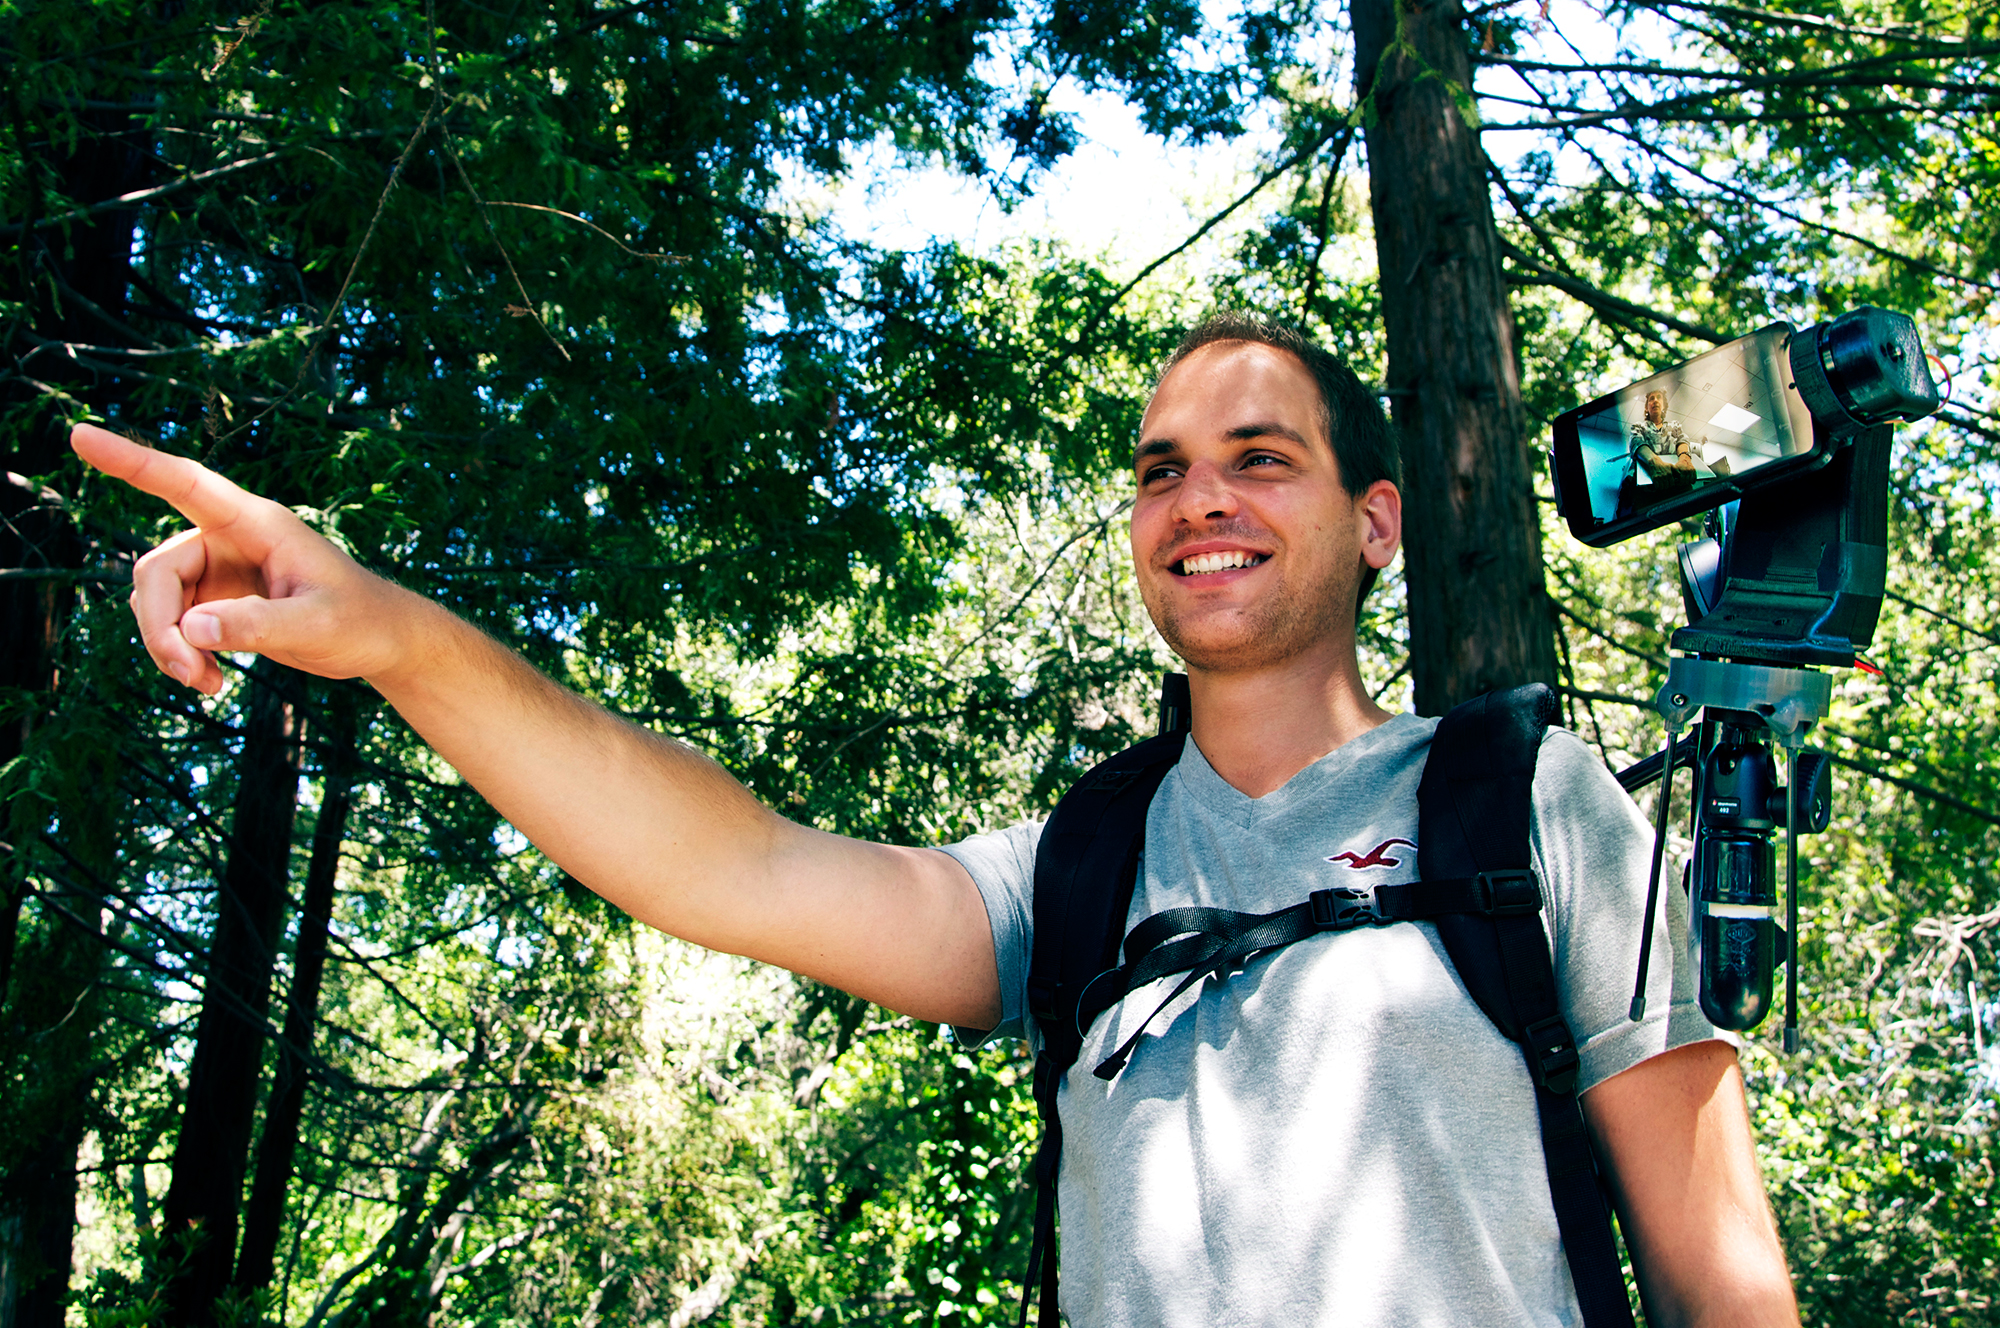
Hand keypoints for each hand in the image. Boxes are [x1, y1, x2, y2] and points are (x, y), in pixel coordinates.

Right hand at [71, 423, 418, 694]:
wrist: (380, 642)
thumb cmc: (361, 622)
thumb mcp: (315, 626)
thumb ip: (257, 626)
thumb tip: (191, 630)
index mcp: (256, 524)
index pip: (184, 484)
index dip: (131, 462)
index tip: (78, 436)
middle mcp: (229, 538)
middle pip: (156, 572)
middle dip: (159, 627)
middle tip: (189, 674)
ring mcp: (219, 569)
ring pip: (157, 601)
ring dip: (168, 647)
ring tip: (208, 684)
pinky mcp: (217, 599)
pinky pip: (173, 623)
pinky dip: (181, 654)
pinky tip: (213, 682)